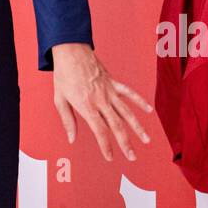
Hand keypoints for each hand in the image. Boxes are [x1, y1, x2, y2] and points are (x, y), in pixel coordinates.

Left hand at [51, 43, 152, 160]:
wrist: (71, 50)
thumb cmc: (63, 74)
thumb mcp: (59, 99)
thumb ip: (67, 120)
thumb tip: (72, 138)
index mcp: (87, 106)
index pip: (99, 131)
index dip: (105, 146)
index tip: (110, 158)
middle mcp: (101, 100)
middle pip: (116, 126)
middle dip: (125, 143)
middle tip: (132, 157)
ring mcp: (109, 91)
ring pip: (127, 112)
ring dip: (137, 127)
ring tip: (146, 140)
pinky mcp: (113, 82)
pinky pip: (129, 93)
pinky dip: (140, 101)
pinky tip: (149, 110)